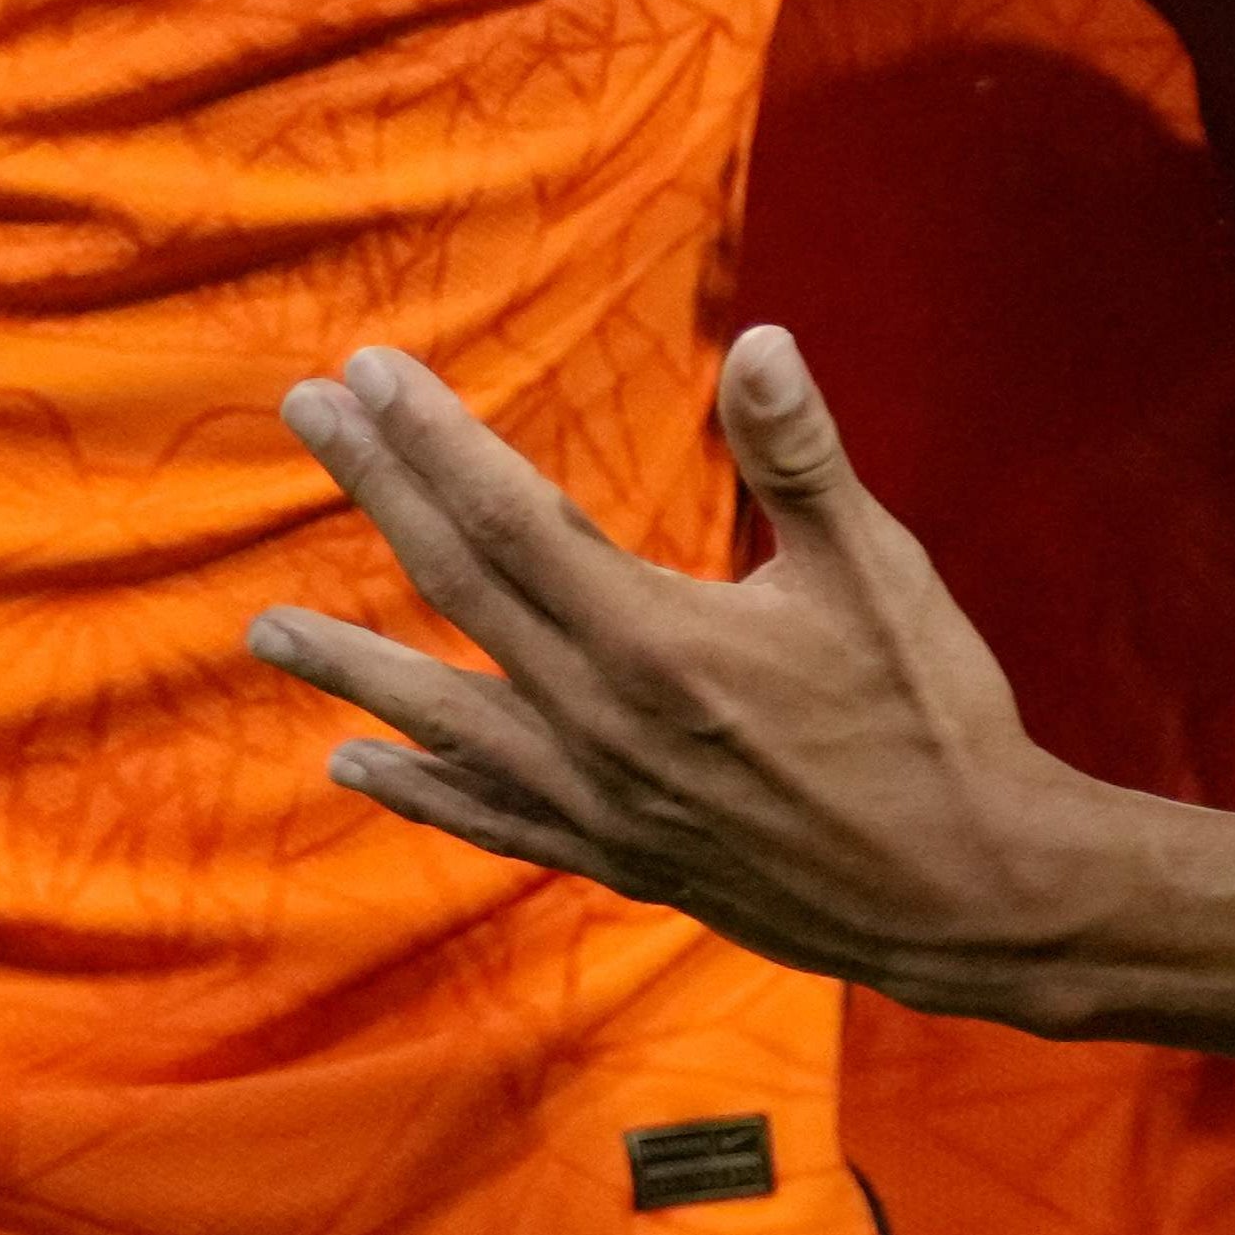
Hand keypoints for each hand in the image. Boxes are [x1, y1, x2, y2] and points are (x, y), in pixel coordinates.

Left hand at [251, 332, 1121, 1020]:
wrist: (971, 893)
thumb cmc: (933, 721)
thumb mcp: (880, 573)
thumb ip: (803, 457)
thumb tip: (760, 341)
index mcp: (656, 638)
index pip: (509, 516)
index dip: (432, 438)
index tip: (368, 373)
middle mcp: (602, 722)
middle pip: (458, 590)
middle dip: (378, 492)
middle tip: (306, 414)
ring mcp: (601, 800)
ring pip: (447, 720)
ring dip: (353, 668)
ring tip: (263, 631)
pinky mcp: (620, 855)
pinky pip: (494, 817)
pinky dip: (422, 789)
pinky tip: (358, 769)